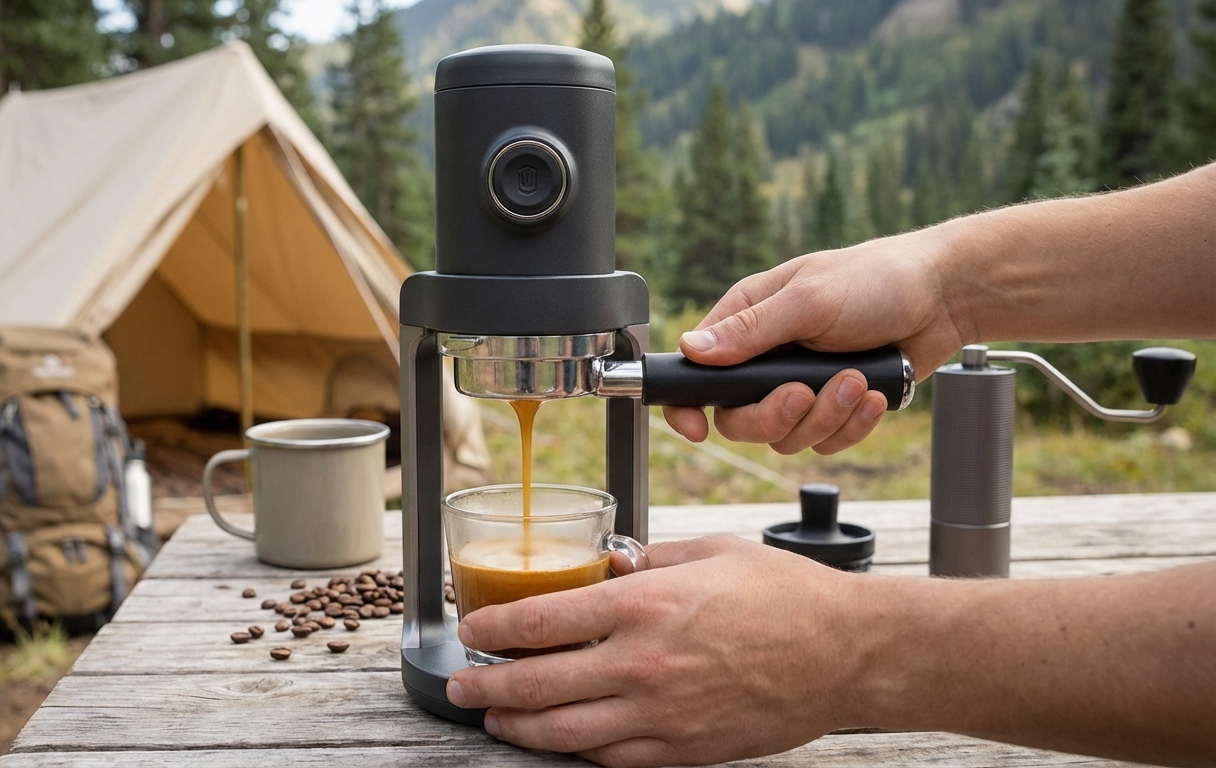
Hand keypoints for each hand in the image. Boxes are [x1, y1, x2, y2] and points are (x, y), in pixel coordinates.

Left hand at [445, 535, 870, 766]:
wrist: (848, 654)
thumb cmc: (786, 596)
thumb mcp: (711, 551)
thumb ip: (650, 559)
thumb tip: (611, 564)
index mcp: (644, 604)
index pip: (539, 621)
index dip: (491, 629)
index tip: (470, 631)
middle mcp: (643, 664)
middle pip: (536, 685)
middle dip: (484, 689)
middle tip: (459, 688)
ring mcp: (662, 715)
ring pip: (564, 734)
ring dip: (518, 728)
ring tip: (495, 720)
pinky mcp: (684, 749)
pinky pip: (611, 759)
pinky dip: (576, 751)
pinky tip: (560, 740)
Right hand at [664, 231, 967, 453]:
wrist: (945, 298)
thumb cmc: (877, 279)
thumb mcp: (810, 300)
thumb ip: (751, 330)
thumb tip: (691, 350)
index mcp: (748, 321)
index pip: (696, 372)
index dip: (688, 406)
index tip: (696, 428)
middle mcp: (767, 358)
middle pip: (739, 419)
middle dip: (775, 415)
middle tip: (805, 394)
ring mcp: (801, 386)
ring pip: (785, 436)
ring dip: (825, 416)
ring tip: (857, 381)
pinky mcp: (835, 407)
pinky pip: (826, 441)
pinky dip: (851, 425)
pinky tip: (873, 395)